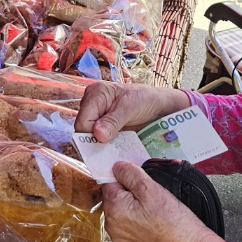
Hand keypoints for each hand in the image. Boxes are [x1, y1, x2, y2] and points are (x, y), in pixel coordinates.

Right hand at [75, 82, 189, 142]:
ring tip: (116, 145)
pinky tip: (115, 147)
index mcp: (95, 94)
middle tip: (113, 144)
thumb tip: (97, 135)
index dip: (91, 134)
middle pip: (83, 130)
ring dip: (101, 145)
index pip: (82, 121)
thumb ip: (113, 121)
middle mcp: (92, 105)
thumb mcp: (130, 107)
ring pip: (89, 137)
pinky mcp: (103, 128)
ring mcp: (96, 117)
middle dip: (95, 140)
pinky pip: (98, 141)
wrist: (158, 107)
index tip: (106, 139)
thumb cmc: (145, 100)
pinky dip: (105, 146)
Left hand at [101, 161, 205, 241]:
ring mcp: (118, 237)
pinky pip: (126, 227)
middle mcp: (110, 225)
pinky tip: (149, 223)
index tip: (139, 184)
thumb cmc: (170, 218)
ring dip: (130, 209)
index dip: (125, 179)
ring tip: (150, 211)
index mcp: (113, 208)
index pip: (109, 183)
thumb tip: (116, 167)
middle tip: (149, 198)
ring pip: (119, 213)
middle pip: (113, 198)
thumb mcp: (150, 187)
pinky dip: (134, 223)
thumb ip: (129, 173)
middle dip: (127, 194)